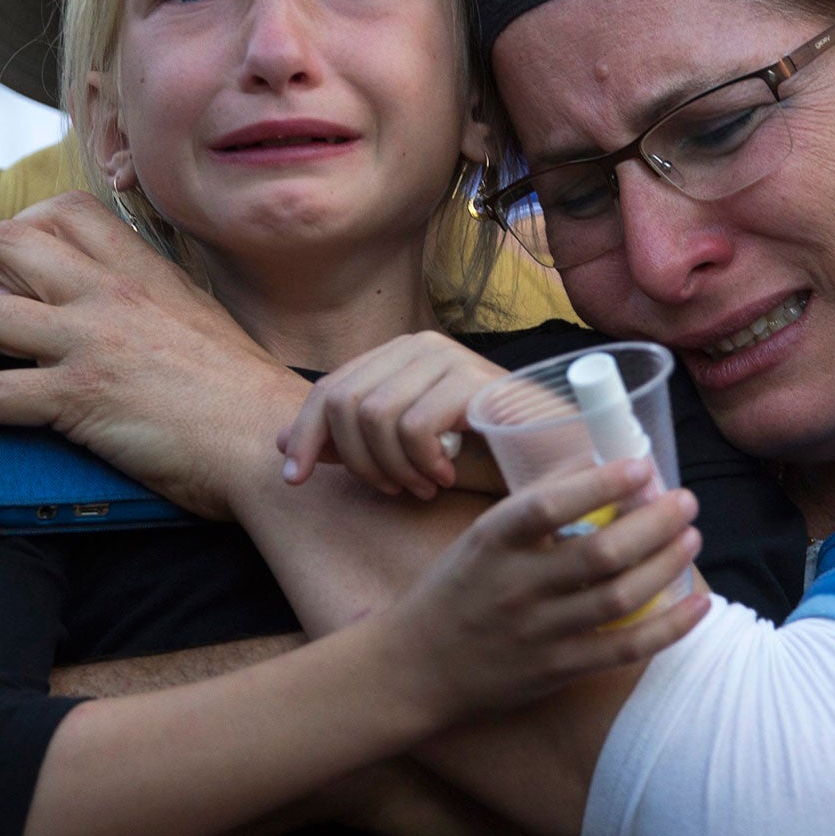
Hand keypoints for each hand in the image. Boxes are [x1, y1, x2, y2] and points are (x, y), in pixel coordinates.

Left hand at [0, 192, 307, 521]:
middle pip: (3, 246)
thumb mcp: (196, 316)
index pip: (61, 210)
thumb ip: (148, 299)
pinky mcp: (80, 399)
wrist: (263, 440)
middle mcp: (110, 294)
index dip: (12, 226)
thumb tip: (99, 308)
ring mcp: (92, 343)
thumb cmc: (240, 392)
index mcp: (141, 270)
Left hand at [280, 332, 508, 498]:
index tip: (294, 481)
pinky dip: (421, 464)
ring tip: (421, 486)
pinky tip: (445, 477)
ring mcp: (448, 357)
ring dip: (392, 467)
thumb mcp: (401, 456)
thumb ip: (347, 444)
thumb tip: (280, 442)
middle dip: (357, 461)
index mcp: (397, 356)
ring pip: (374, 416)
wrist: (554, 461)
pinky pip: (414, 426)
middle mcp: (419, 345)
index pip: (328, 389)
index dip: (304, 435)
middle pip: (343, 402)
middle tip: (391, 489)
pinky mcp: (473, 379)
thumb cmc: (482, 457)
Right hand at [384, 458, 706, 723]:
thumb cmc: (456, 591)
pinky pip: (625, 649)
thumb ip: (532, 506)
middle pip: (600, 553)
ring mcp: (538, 632)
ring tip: (692, 537)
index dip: (600, 483)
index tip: (641, 465)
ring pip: (619, 598)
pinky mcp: (557, 670)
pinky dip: (669, 627)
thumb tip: (597, 463)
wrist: (415, 669)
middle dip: (654, 523)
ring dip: (665, 564)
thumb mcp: (479, 537)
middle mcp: (516, 586)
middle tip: (685, 500)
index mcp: (492, 542)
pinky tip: (699, 604)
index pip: (549, 505)